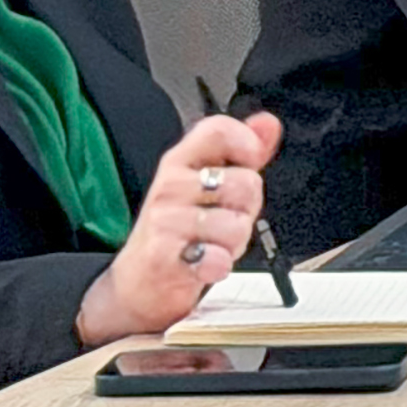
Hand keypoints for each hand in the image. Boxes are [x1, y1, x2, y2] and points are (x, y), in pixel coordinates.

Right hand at [75, 110, 275, 348]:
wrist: (139, 282)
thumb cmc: (179, 230)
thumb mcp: (208, 185)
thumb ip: (242, 154)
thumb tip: (267, 123)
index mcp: (181, 161)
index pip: (218, 130)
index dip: (246, 143)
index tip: (249, 161)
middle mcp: (171, 186)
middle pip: (246, 183)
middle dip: (248, 209)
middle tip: (224, 220)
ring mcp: (165, 220)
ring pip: (238, 224)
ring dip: (234, 243)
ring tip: (212, 244)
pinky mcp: (163, 255)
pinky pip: (218, 257)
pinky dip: (219, 266)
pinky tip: (204, 264)